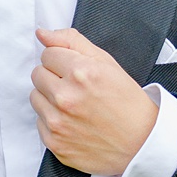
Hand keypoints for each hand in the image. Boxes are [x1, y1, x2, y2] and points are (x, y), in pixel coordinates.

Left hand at [31, 28, 157, 175]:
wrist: (141, 142)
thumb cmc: (127, 102)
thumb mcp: (107, 63)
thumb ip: (72, 42)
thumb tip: (42, 33)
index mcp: (81, 73)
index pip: (47, 54)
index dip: (63, 60)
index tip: (77, 70)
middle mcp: (66, 97)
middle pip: (37, 74)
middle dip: (54, 77)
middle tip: (77, 88)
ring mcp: (58, 123)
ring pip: (35, 97)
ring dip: (50, 98)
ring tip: (76, 105)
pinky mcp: (54, 143)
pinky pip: (39, 122)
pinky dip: (53, 120)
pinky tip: (74, 122)